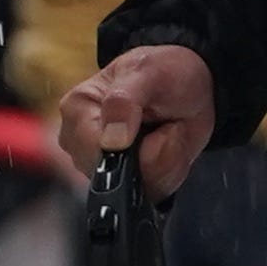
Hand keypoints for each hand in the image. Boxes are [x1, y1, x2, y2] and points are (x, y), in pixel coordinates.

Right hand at [54, 43, 219, 197]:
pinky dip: (171, 172)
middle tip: (164, 122)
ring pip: (139, 187)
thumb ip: (125, 100)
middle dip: (154, 155)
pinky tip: (169, 146)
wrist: (189, 86)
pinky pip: (153, 192)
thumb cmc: (164, 72)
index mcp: (76, 109)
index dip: (130, 145)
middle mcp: (79, 143)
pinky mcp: (123, 184)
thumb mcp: (151, 72)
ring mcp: (98, 167)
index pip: (93, 150)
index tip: (152, 118)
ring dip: (165, 162)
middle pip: (116, 176)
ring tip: (166, 131)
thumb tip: (111, 141)